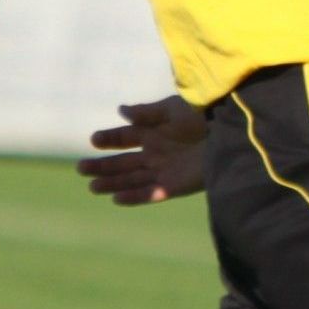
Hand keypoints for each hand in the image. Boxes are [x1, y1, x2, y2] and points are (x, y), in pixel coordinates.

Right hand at [76, 96, 206, 205]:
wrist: (227, 131)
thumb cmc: (203, 116)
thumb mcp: (172, 109)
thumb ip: (146, 113)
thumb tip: (120, 110)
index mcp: (154, 133)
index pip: (125, 138)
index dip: (109, 139)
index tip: (93, 140)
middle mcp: (156, 154)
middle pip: (124, 163)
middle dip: (103, 166)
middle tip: (81, 168)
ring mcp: (165, 171)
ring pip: (132, 179)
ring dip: (113, 183)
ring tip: (92, 186)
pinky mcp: (175, 186)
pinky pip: (150, 193)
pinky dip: (135, 197)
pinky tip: (117, 198)